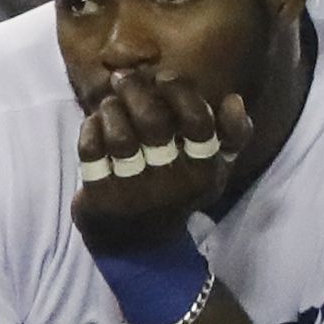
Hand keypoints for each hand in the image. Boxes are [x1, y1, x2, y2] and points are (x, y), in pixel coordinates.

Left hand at [72, 72, 249, 256]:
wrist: (139, 245)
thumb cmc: (178, 193)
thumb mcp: (213, 170)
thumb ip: (232, 136)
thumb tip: (233, 99)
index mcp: (203, 170)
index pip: (198, 121)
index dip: (179, 91)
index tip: (163, 77)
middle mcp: (172, 181)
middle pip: (153, 122)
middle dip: (137, 91)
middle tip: (124, 78)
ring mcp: (135, 191)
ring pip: (120, 136)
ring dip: (111, 109)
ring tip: (109, 102)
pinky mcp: (101, 197)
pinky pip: (91, 152)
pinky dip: (90, 129)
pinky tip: (94, 123)